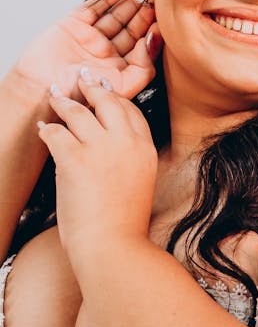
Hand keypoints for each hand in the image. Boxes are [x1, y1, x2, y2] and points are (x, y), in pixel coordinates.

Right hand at [13, 0, 163, 102]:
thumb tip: (151, 42)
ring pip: (116, 14)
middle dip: (144, 11)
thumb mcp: (122, 89)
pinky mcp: (75, 24)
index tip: (164, 15)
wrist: (43, 90)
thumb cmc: (79, 97)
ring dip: (130, 1)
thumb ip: (143, 68)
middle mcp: (108, 52)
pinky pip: (95, 7)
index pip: (142, 44)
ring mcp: (91, 37)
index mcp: (121, 67)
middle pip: (131, 26)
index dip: (153, 29)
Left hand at [37, 70, 157, 261]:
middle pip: (109, 102)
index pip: (131, 112)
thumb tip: (109, 146)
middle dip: (92, 88)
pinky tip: (42, 128)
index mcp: (146, 150)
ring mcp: (101, 149)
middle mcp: (126, 143)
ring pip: (78, 112)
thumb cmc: (123, 225)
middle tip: (81, 79)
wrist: (113, 247)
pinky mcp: (75, 159)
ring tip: (54, 96)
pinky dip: (46, 129)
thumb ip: (130, 160)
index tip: (104, 92)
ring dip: (63, 102)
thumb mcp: (140, 184)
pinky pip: (55, 132)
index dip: (115, 99)